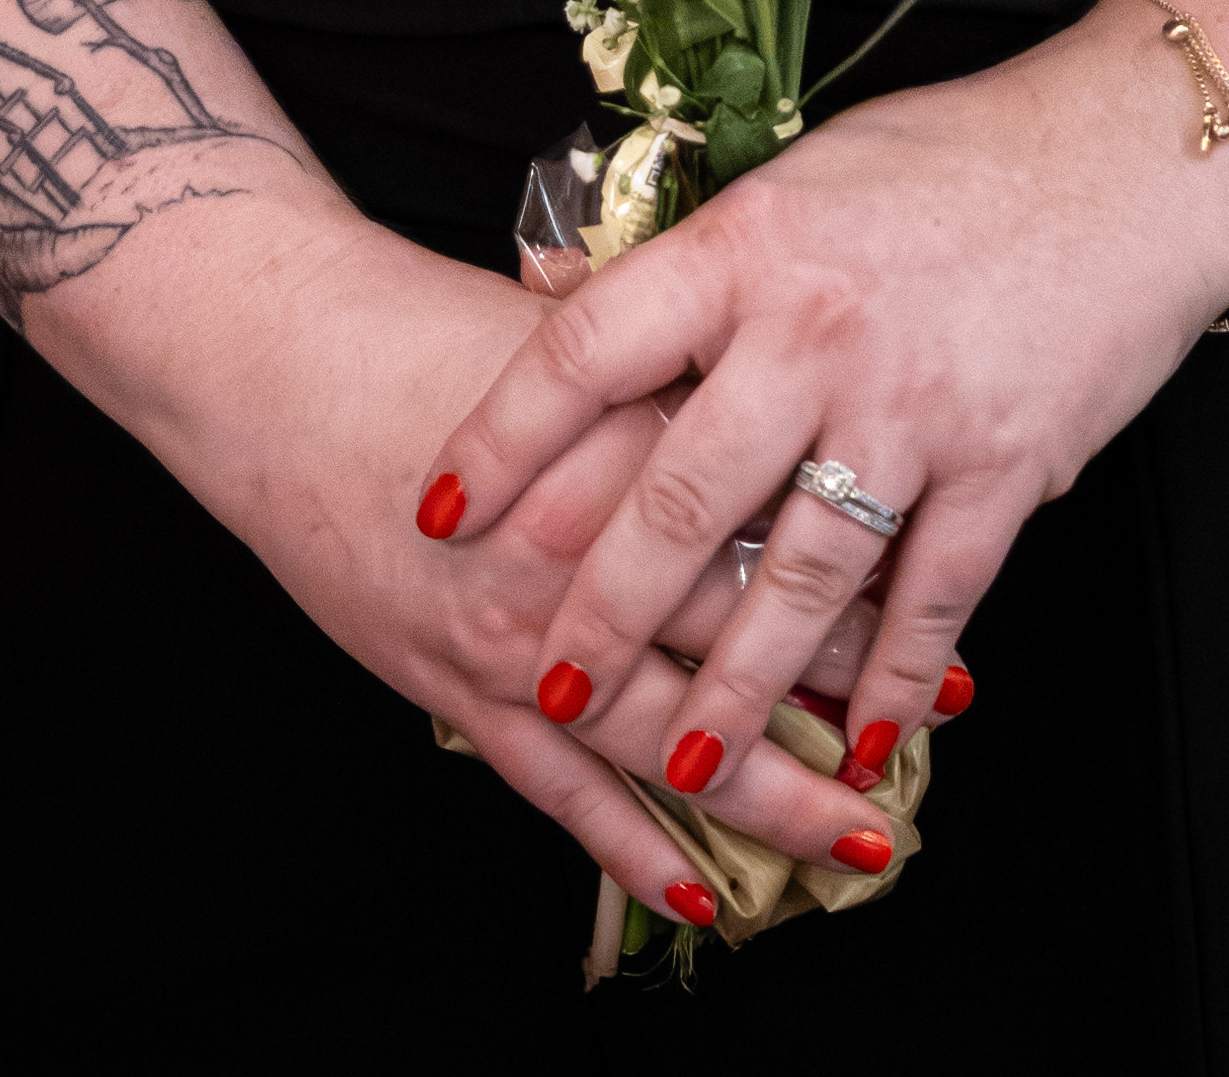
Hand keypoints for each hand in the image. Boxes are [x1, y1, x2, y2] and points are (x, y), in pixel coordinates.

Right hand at [38, 181, 881, 912]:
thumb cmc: (425, 329)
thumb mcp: (576, 330)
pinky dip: (639, 852)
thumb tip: (793, 379)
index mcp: (627, 437)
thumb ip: (677, 365)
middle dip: (850, 675)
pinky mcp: (461, 692)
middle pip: (745, 626)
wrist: (282, 364)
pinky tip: (709, 899)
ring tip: (864, 830)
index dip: (868, 546)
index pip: (777, 507)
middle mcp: (583, 549)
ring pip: (675, 735)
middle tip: (947, 711)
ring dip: (774, 791)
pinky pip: (567, 796)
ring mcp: (519, 637)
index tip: (944, 569)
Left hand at [415, 3, 1228, 826]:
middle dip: (604, 608)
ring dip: (738, 686)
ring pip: (800, 575)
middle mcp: (817, 328)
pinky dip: (894, 682)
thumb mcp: (801, 176)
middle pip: (682, 494)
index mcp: (750, 242)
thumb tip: (548, 291)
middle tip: (549, 685)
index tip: (437, 508)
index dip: (502, 434)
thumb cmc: (955, 159)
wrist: (1132, 157)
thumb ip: (691, 255)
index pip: (590, 345)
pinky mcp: (1006, 464)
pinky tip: (865, 745)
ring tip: (683, 764)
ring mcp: (913, 404)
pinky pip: (931, 598)